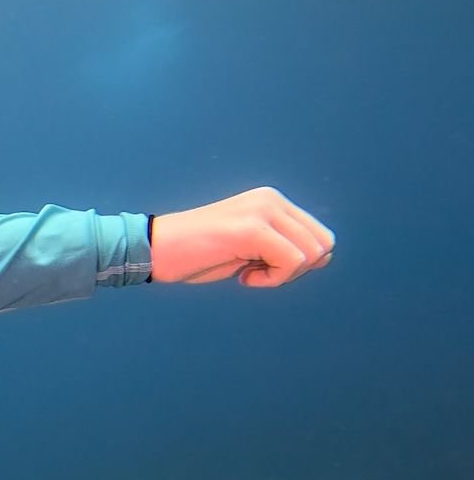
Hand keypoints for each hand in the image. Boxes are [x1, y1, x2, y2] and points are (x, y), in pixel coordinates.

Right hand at [150, 187, 333, 286]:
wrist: (154, 251)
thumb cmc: (195, 255)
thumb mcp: (248, 250)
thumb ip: (283, 248)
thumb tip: (325, 256)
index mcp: (271, 201)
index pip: (319, 235)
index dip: (298, 263)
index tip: (261, 268)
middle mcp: (271, 199)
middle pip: (323, 244)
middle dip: (297, 270)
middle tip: (258, 274)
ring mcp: (262, 211)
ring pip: (311, 254)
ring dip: (283, 276)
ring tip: (248, 273)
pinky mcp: (252, 228)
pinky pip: (291, 262)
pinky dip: (272, 280)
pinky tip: (242, 278)